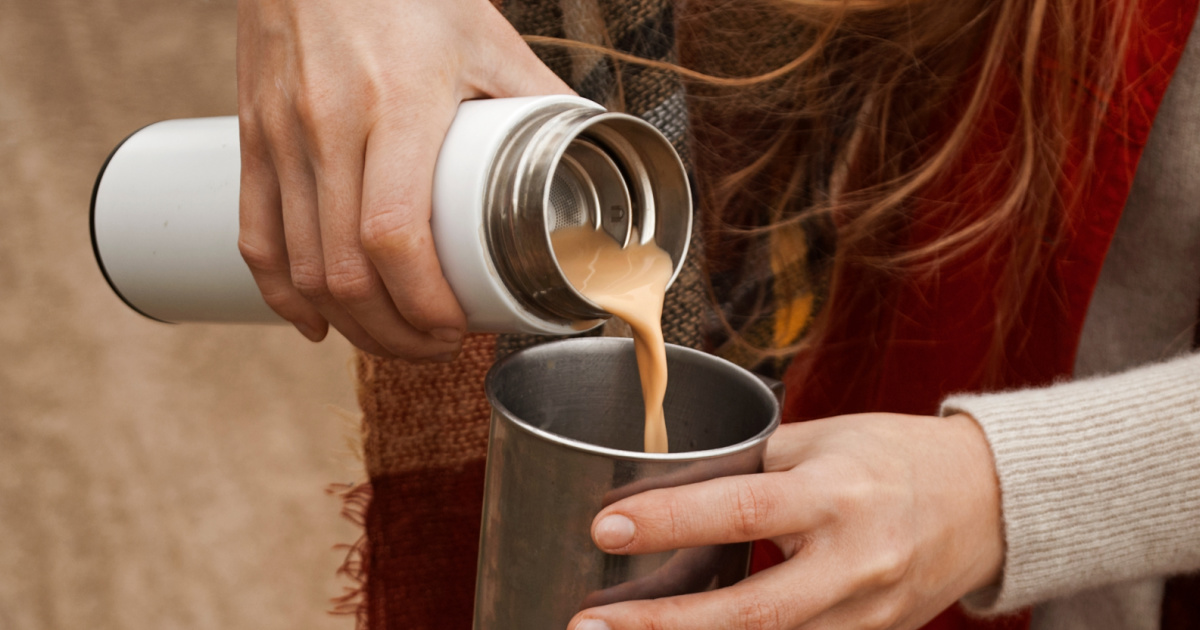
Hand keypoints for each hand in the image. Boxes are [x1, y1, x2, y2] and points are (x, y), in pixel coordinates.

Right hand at [235, 0, 571, 358]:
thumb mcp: (487, 37)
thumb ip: (538, 96)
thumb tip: (587, 150)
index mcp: (398, 103)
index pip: (394, 234)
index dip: (423, 301)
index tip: (456, 327)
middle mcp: (329, 125)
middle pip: (345, 270)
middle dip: (392, 332)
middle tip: (434, 347)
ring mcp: (281, 134)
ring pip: (300, 267)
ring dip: (347, 325)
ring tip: (392, 339)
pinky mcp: (251, 136)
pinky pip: (255, 236)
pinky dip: (282, 294)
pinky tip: (313, 322)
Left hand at [571, 413, 1004, 629]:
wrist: (987, 502)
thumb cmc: (893, 457)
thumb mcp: (822, 440)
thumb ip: (751, 471)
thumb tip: (667, 497)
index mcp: (836, 493)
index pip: (742, 510)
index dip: (670, 523)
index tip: (604, 528)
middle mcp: (852, 563)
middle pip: (749, 613)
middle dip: (661, 626)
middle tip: (586, 628)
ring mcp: (865, 614)